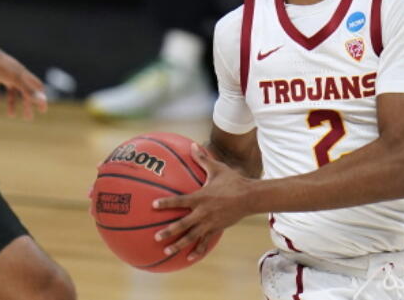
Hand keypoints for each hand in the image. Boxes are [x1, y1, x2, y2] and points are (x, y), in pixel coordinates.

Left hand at [0, 46, 46, 118]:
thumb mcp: (14, 80)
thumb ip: (28, 90)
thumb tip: (42, 100)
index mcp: (23, 74)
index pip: (36, 87)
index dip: (40, 98)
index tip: (43, 110)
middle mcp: (15, 74)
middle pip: (24, 91)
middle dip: (27, 105)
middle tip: (28, 118)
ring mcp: (3, 74)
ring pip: (10, 91)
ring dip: (11, 103)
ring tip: (11, 115)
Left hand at [153, 144, 251, 260]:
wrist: (250, 197)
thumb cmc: (232, 180)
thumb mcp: (216, 168)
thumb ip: (202, 158)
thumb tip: (193, 144)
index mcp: (200, 197)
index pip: (179, 201)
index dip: (166, 203)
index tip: (153, 206)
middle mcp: (203, 213)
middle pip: (183, 224)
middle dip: (169, 231)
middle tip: (156, 237)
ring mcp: (210, 223)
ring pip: (192, 237)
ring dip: (179, 244)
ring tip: (166, 250)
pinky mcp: (217, 229)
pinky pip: (205, 242)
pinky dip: (197, 251)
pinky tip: (189, 258)